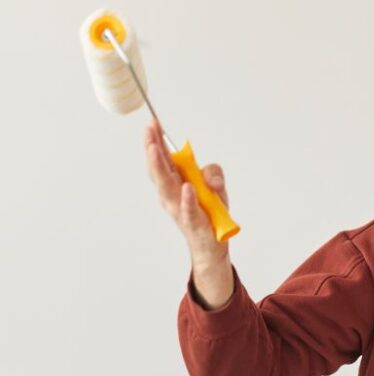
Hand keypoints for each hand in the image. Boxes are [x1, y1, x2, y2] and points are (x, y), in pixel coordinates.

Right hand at [143, 118, 229, 267]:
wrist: (212, 244)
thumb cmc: (208, 212)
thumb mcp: (215, 186)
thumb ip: (213, 173)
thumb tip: (209, 177)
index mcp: (174, 184)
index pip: (162, 160)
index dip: (156, 142)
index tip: (152, 123)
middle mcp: (171, 196)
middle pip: (159, 170)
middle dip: (152, 149)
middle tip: (149, 131)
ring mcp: (180, 209)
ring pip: (167, 187)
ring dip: (160, 167)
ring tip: (155, 149)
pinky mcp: (194, 223)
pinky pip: (190, 210)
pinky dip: (188, 199)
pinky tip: (186, 187)